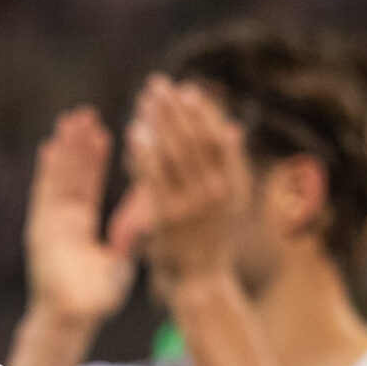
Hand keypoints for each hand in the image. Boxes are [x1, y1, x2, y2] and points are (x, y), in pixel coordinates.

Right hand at [23, 108, 144, 328]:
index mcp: (82, 226)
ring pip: (59, 178)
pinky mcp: (41, 228)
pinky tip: (50, 148)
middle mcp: (64, 221)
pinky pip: (44, 194)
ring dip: (65, 149)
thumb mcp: (122, 259)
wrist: (74, 316)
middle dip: (78, 146)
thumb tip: (153, 208)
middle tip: (85, 114)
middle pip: (72, 175)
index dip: (96, 159)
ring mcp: (51, 223)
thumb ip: (133, 232)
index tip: (103, 133)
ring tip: (71, 120)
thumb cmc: (99, 297)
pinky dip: (47, 172)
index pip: (91, 185)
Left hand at [125, 77, 254, 288]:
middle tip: (158, 84)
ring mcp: (191, 204)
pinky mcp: (167, 217)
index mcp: (231, 184)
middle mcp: (215, 192)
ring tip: (144, 99)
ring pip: (174, 153)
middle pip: (194, 140)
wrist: (201, 281)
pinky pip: (153, 177)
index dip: (203, 113)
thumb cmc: (211, 238)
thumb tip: (232, 127)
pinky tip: (134, 132)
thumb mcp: (228, 201)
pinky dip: (144, 153)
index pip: (217, 139)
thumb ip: (228, 165)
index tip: (188, 90)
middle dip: (175, 110)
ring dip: (159, 123)